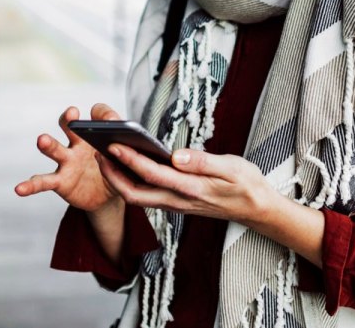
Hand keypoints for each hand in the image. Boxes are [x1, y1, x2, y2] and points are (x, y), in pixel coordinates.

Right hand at [14, 103, 122, 212]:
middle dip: (68, 120)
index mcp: (93, 135)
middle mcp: (76, 145)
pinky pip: (43, 182)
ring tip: (42, 139)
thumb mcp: (123, 154)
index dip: (100, 115)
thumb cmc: (114, 169)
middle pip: (69, 128)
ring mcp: (66, 163)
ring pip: (56, 150)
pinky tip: (19, 188)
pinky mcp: (60, 182)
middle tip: (72, 113)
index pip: (95, 117)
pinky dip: (30, 185)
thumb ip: (120, 139)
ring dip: (49, 144)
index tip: (105, 116)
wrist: (108, 197)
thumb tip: (115, 122)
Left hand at [99, 144, 326, 266]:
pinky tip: (127, 164)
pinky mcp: (177, 202)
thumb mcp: (232, 167)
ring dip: (119, 179)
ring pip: (139, 196)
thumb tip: (176, 156)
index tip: (113, 145)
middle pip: (135, 194)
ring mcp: (176, 204)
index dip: (130, 160)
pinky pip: (148, 194)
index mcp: (191, 189)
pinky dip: (132, 181)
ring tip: (105, 155)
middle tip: (97, 152)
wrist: (257, 209)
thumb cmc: (246, 185)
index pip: (153, 175)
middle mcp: (179, 200)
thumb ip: (204, 162)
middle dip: (113, 175)